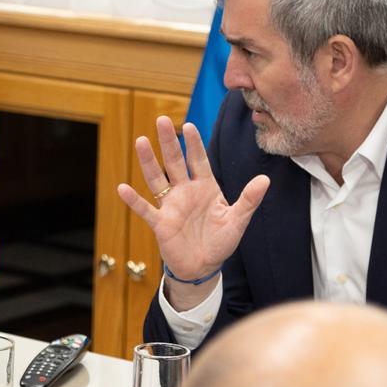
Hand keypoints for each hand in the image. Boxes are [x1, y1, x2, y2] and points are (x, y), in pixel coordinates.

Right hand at [118, 117, 268, 289]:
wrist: (204, 266)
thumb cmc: (220, 242)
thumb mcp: (238, 220)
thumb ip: (249, 199)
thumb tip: (264, 179)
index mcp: (205, 187)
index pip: (198, 160)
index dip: (194, 144)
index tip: (188, 126)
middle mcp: (185, 192)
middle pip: (174, 162)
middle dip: (169, 142)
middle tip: (161, 120)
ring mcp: (171, 206)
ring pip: (157, 179)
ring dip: (149, 161)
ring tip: (141, 142)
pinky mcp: (161, 223)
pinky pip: (146, 210)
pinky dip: (134, 200)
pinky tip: (123, 188)